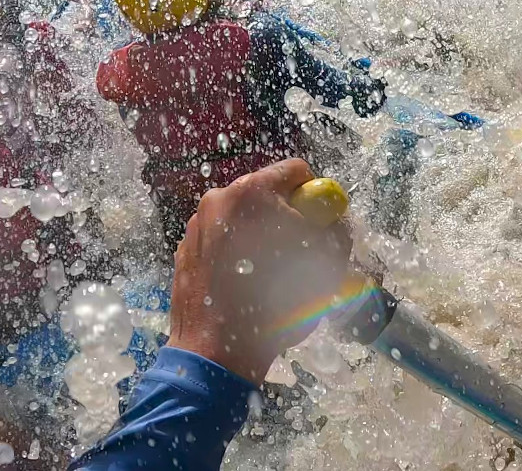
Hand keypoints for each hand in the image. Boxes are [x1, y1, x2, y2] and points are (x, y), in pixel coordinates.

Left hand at [167, 159, 352, 384]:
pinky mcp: (184, 251)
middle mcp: (218, 198)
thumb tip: (334, 220)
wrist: (218, 350)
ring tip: (269, 276)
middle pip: (267, 195)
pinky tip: (243, 287)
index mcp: (252, 191)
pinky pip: (221, 241)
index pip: (296, 171)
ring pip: (244, 219)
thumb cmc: (277, 302)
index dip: (315, 197)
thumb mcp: (327, 264)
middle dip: (288, 218)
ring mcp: (196, 224)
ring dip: (262, 237)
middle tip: (299, 252)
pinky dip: (237, 255)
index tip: (320, 225)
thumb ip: (337, 231)